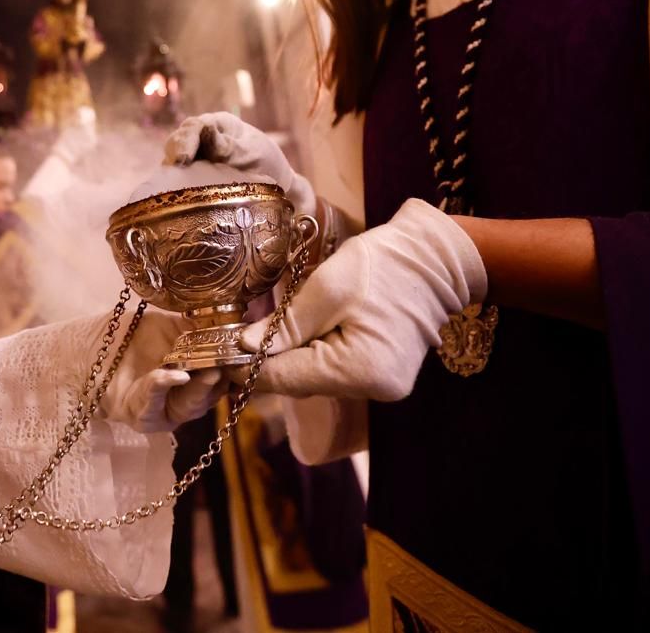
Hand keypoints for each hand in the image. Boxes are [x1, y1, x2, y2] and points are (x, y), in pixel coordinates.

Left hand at [102, 309, 228, 432]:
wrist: (90, 350)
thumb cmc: (130, 336)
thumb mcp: (165, 325)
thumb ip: (192, 326)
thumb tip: (225, 316)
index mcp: (196, 375)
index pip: (223, 373)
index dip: (234, 362)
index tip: (245, 346)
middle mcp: (185, 397)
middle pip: (212, 392)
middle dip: (223, 378)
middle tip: (232, 362)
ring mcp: (166, 410)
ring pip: (190, 404)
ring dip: (200, 387)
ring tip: (210, 370)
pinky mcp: (142, 416)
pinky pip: (155, 399)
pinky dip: (164, 386)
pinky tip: (172, 374)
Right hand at [163, 111, 315, 215]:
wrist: (276, 185)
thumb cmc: (266, 163)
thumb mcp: (253, 153)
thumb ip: (230, 146)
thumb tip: (206, 133)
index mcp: (219, 124)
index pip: (195, 126)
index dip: (186, 140)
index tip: (183, 158)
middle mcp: (202, 138)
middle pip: (178, 140)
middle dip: (174, 151)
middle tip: (176, 166)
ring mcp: (195, 157)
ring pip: (173, 159)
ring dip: (171, 169)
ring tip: (171, 181)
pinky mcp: (192, 176)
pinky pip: (178, 177)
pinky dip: (174, 183)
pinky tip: (174, 192)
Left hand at [240, 198, 485, 401]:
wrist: (434, 259)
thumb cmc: (382, 266)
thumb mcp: (326, 289)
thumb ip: (285, 325)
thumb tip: (242, 348)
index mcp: (360, 371)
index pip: (287, 379)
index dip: (247, 368)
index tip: (216, 356)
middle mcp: (373, 390)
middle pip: (301, 381)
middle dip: (268, 360)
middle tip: (233, 340)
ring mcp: (382, 387)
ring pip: (316, 376)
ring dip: (292, 355)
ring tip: (268, 330)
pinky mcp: (384, 375)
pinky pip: (335, 370)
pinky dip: (315, 352)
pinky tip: (305, 330)